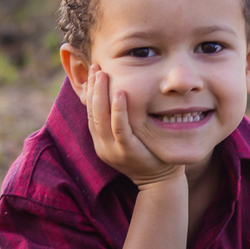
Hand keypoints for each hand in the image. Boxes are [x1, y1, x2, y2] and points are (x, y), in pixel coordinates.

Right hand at [84, 66, 183, 188]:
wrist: (160, 181)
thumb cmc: (148, 154)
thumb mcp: (129, 137)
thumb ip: (121, 121)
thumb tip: (118, 95)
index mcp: (101, 141)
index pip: (90, 112)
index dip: (89, 92)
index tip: (92, 73)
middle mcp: (103, 145)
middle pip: (92, 112)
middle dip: (93, 88)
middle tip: (96, 67)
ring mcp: (113, 149)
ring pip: (101, 118)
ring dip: (101, 94)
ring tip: (103, 74)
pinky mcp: (127, 151)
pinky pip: (119, 127)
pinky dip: (119, 109)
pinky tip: (121, 92)